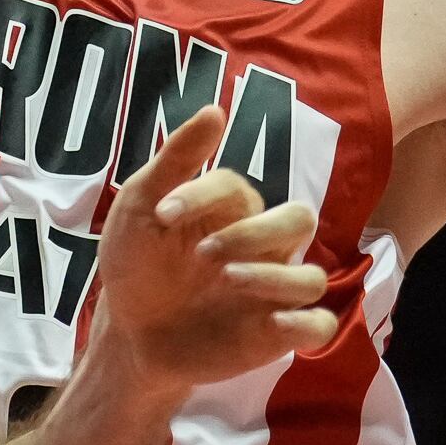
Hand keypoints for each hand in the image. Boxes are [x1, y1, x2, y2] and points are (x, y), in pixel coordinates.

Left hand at [88, 106, 334, 399]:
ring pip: (312, 276)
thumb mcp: (140, 207)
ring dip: (273, 277)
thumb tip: (215, 109)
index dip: (203, 194)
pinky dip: (305, 322)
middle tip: (204, 251)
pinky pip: (319, 325)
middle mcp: (260, 248)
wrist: (126, 332)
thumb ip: (177, 160)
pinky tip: (270, 320)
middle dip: (255, 231)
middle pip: (299, 220)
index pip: (240, 187)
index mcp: (231, 212)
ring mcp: (271, 292)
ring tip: (225, 280)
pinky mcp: (276, 335)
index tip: (162, 214)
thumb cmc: (137, 263)